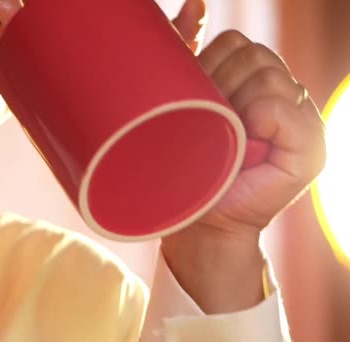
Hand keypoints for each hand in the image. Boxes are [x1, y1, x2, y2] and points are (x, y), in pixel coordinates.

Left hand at [161, 0, 325, 312]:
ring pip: (267, 75)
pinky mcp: (310, 149)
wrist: (197, 219)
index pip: (235, 43)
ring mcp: (301, 119)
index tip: (193, 101)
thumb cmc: (187, 163)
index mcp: (256, 80)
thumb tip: (196, 1)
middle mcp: (284, 93)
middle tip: (208, 123)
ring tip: (226, 137)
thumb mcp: (184, 101)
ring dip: (235, 104)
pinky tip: (247, 140)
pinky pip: (283, 107)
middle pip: (252, 54)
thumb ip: (192, 51)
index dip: (206, 67)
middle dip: (218, 86)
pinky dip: (259, 119)